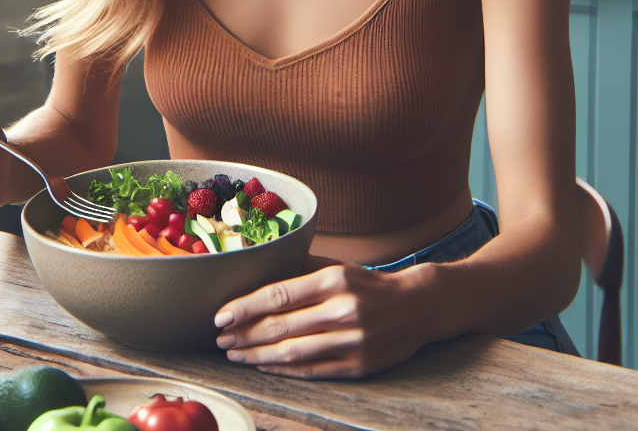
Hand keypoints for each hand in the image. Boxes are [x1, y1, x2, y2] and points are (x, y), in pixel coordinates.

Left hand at [213, 263, 433, 378]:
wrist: (417, 306)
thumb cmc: (368, 283)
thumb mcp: (338, 266)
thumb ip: (300, 268)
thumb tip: (257, 267)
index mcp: (333, 280)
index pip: (278, 295)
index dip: (245, 308)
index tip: (220, 316)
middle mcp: (342, 311)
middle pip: (280, 327)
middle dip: (244, 334)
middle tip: (219, 339)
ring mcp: (351, 341)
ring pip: (292, 353)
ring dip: (257, 356)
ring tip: (234, 354)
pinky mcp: (358, 366)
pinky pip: (311, 370)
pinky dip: (283, 369)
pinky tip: (263, 365)